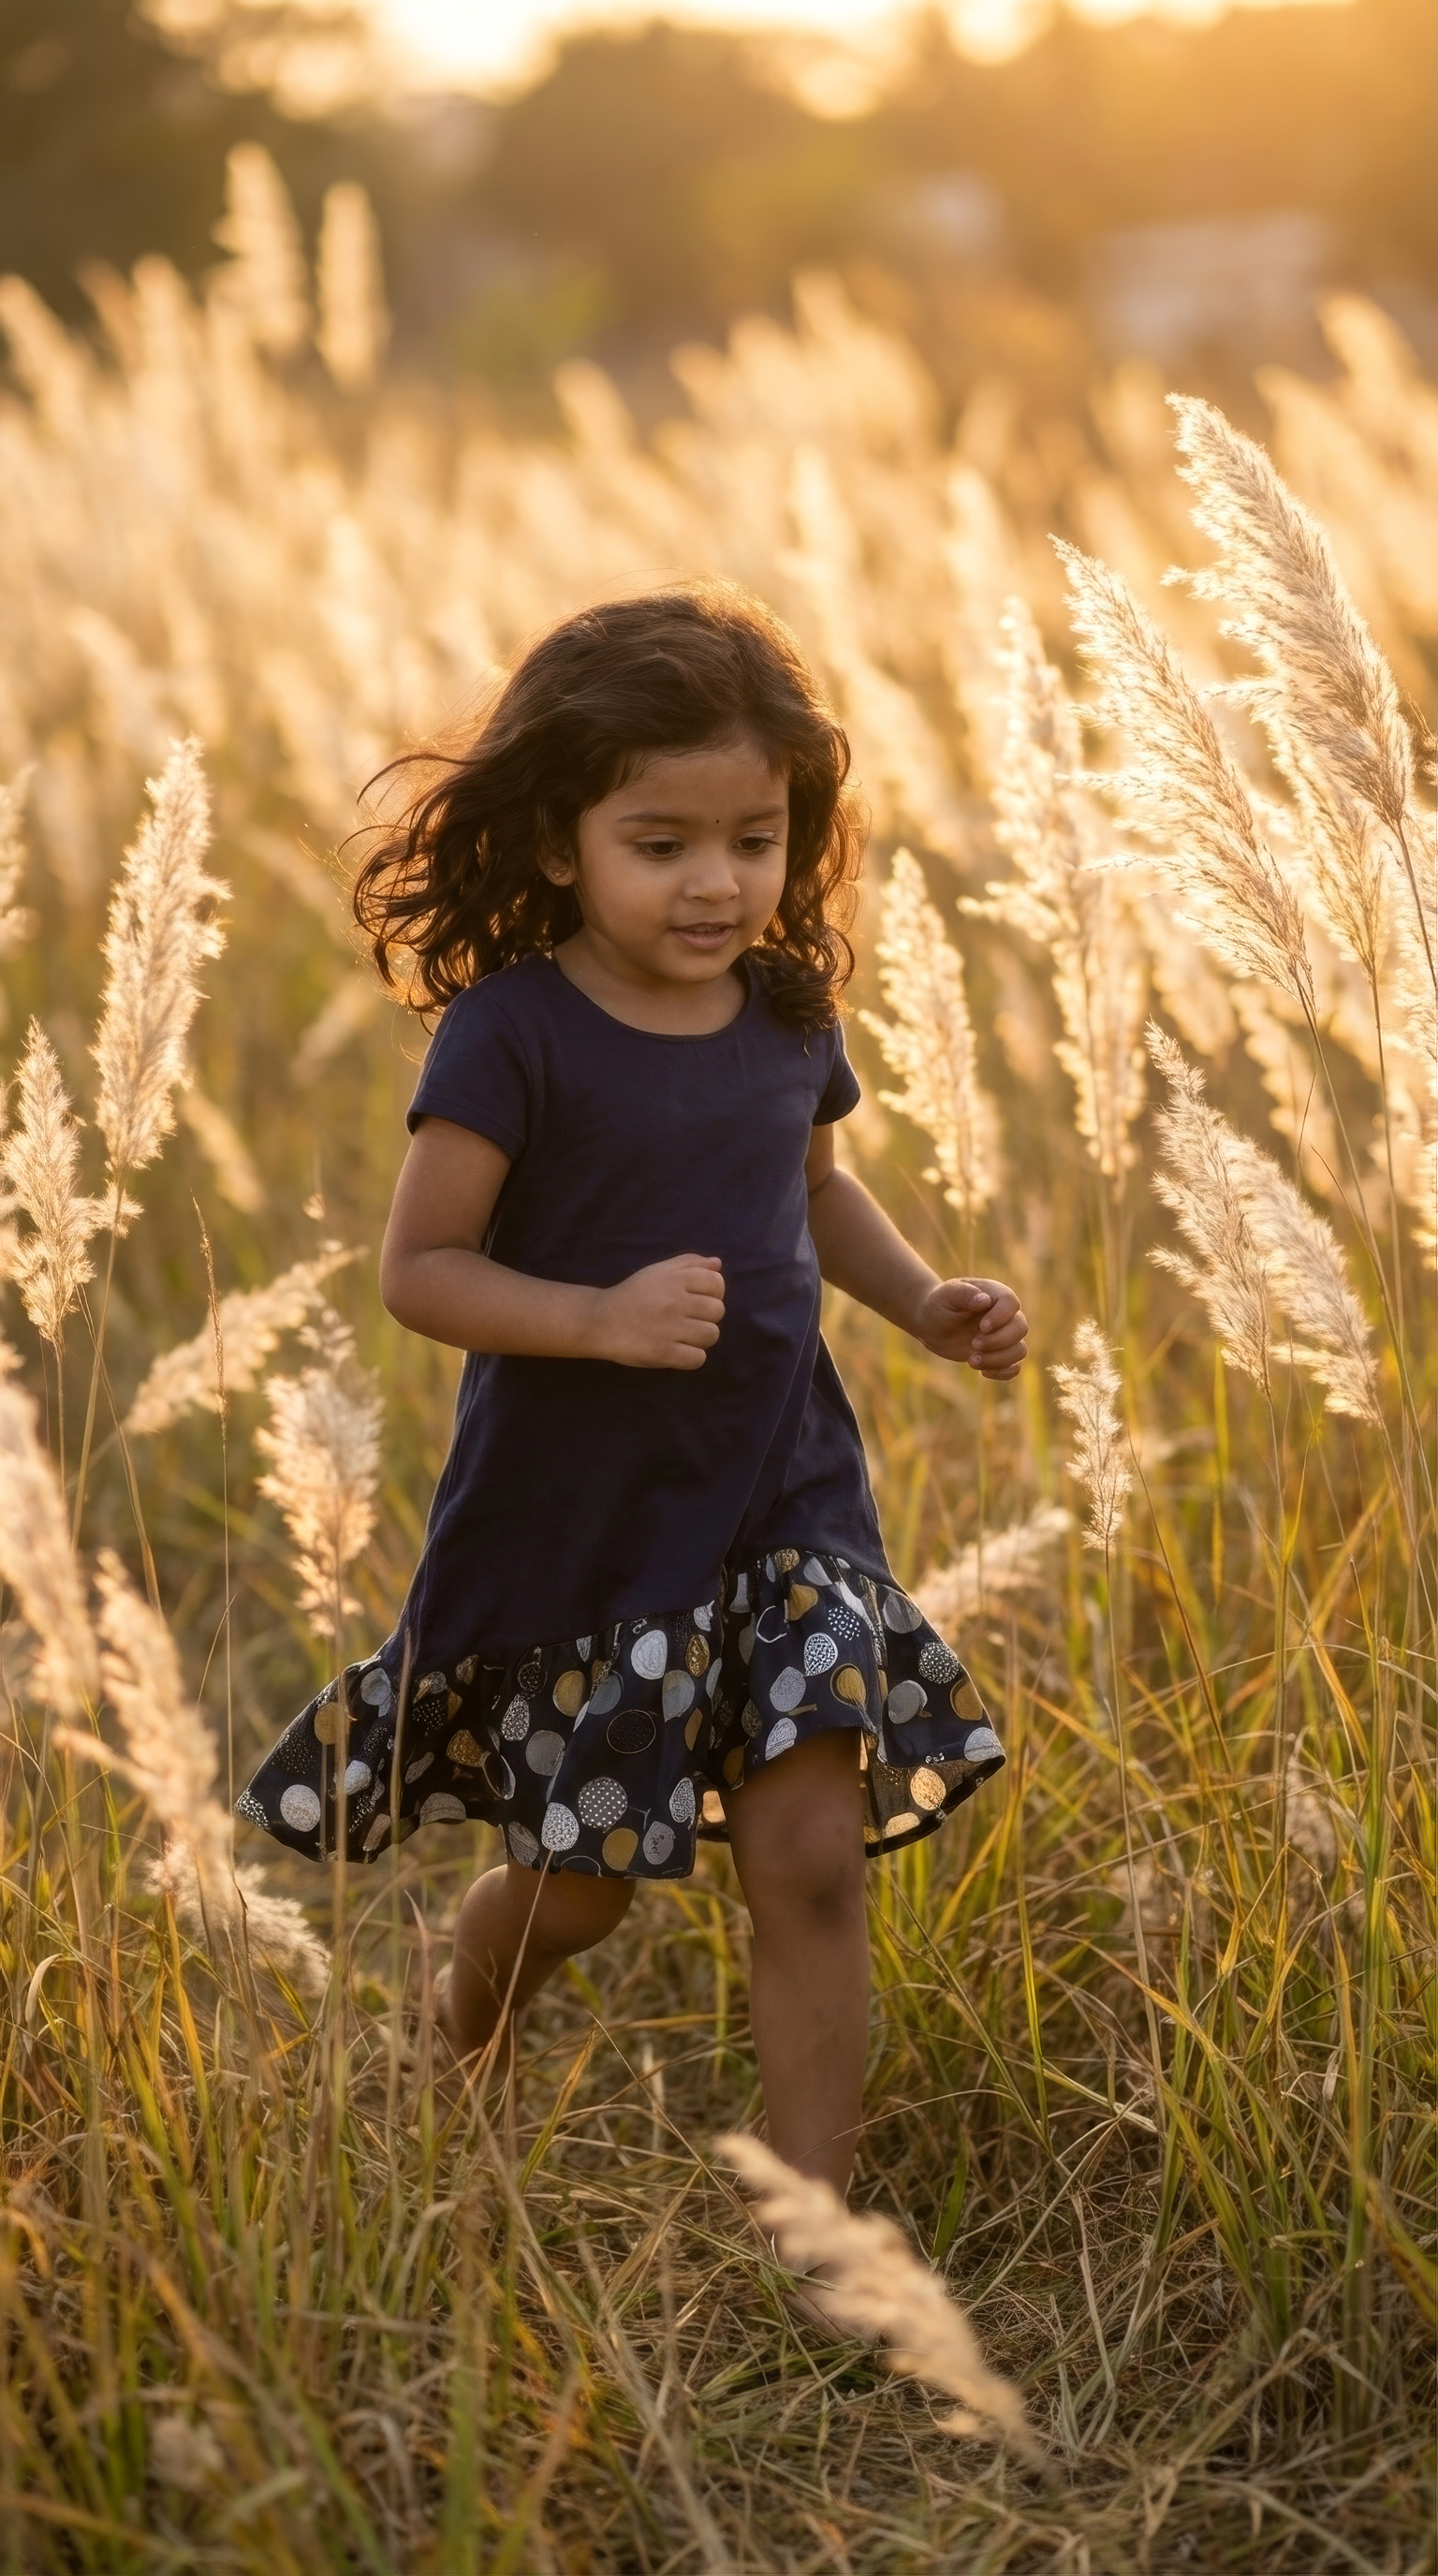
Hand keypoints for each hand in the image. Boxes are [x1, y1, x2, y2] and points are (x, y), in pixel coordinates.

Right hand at [591, 1253, 725, 1369]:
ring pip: (711, 1335)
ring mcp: (669, 1328)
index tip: (697, 1300)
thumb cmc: (633, 1294)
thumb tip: (717, 1263)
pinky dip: (691, 1357)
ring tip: (684, 1336)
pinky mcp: (663, 1353)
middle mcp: (675, 1301)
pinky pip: (698, 1359)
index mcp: (675, 1279)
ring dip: (701, 1338)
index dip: (714, 1293)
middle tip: (688, 1320)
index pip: (717, 1283)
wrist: (600, 1321)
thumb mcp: (658, 1270)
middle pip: (718, 1311)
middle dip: (707, 1316)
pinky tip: (678, 1351)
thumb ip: (689, 1262)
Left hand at [915, 1276, 1027, 1378]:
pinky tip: (983, 1372)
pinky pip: (1014, 1367)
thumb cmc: (940, 1304)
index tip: (982, 1327)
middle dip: (998, 1341)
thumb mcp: (946, 1295)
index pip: (1011, 1303)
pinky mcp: (1001, 1354)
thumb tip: (985, 1300)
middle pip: (1020, 1328)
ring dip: (999, 1359)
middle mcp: (1006, 1315)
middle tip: (973, 1344)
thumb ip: (965, 1294)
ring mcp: (1005, 1336)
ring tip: (971, 1360)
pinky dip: (1002, 1373)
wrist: (933, 1325)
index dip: (1001, 1317)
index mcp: (996, 1295)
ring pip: (1019, 1350)